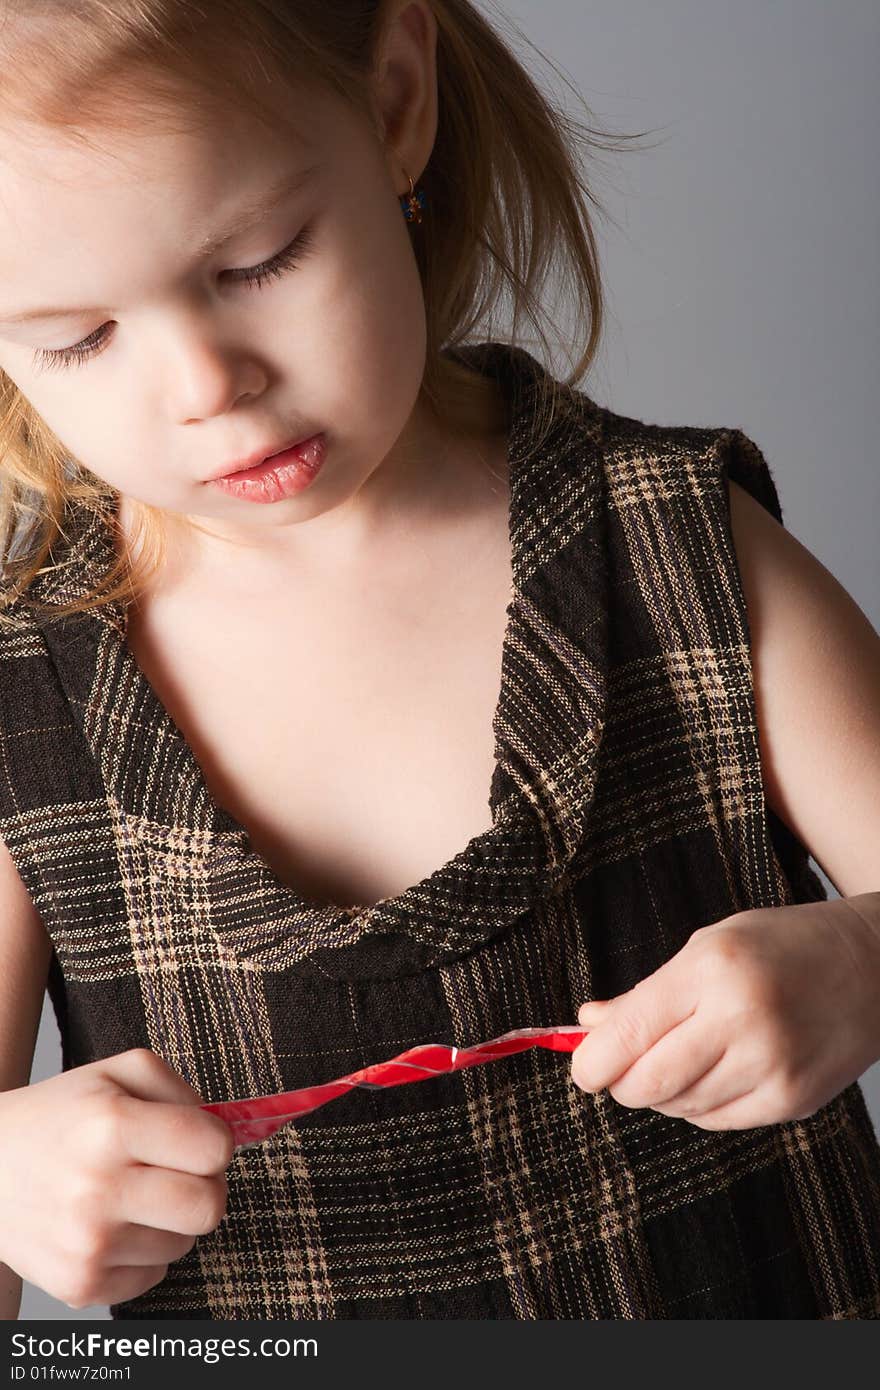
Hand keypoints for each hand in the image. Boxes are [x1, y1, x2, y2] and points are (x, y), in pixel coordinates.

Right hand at [0, 1049, 234, 1309]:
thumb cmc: (63, 1115)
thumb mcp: (119, 1072)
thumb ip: (184, 1091)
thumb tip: (229, 1133)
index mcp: (112, 1127)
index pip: (214, 1150)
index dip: (216, 1143)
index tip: (196, 1139)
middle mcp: (98, 1190)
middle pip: (210, 1208)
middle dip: (206, 1187)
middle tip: (178, 1173)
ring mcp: (87, 1245)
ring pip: (184, 1244)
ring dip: (170, 1220)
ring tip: (131, 1194)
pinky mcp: (79, 1285)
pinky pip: (154, 1276)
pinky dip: (143, 1252)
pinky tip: (111, 1225)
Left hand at [570, 898, 879, 1129]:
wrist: (873, 966)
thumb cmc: (782, 947)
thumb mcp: (707, 947)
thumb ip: (646, 993)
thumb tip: (589, 1024)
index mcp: (712, 969)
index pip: (628, 1036)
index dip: (591, 1062)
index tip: (582, 1066)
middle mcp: (742, 1020)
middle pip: (648, 1083)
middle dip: (620, 1084)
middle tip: (617, 1071)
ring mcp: (772, 1066)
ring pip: (680, 1107)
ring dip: (662, 1092)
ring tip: (680, 1058)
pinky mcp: (793, 1100)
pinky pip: (719, 1121)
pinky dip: (700, 1105)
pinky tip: (713, 1074)